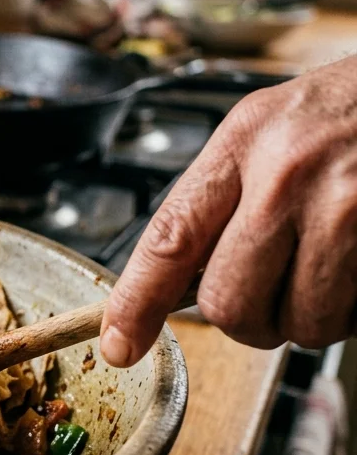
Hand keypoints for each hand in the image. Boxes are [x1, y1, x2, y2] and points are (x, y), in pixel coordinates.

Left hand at [101, 57, 356, 365]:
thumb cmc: (344, 112)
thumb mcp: (261, 131)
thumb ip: (214, 200)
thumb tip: (169, 284)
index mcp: (242, 145)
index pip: (170, 239)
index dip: (137, 303)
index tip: (120, 343)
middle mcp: (289, 177)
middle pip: (229, 303)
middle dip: (245, 318)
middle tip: (265, 293)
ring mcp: (347, 211)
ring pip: (300, 323)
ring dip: (307, 317)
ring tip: (323, 270)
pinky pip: (354, 318)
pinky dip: (352, 311)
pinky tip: (355, 268)